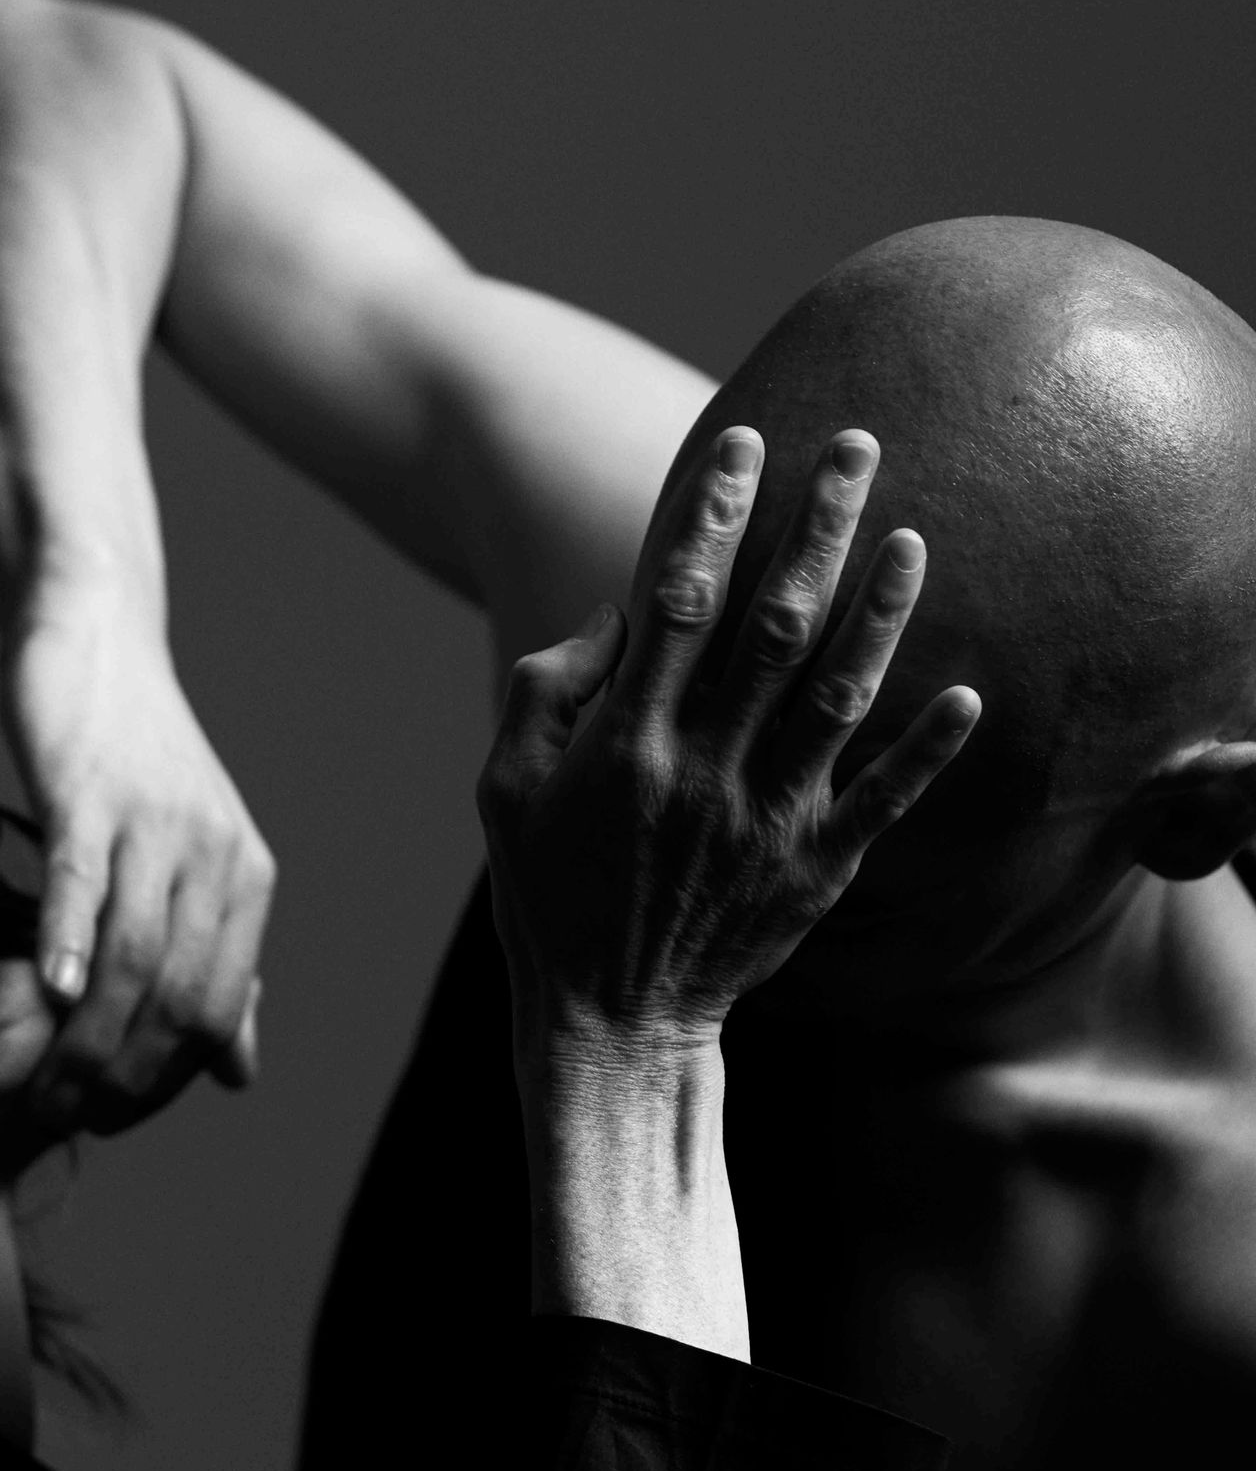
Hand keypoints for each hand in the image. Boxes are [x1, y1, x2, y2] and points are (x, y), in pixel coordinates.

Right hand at [4, 593, 276, 1133]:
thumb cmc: (131, 762)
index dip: (168, 1081)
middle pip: (180, 997)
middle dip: (127, 1076)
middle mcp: (214, 855)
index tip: (114, 1120)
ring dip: (91, 1039)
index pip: (218, 1011)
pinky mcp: (87, 791)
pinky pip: (83, 879)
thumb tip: (239, 1072)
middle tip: (68, 1118)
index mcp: (247, 880)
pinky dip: (69, 942)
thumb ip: (213, 964)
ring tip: (48, 1090)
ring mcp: (153, 823)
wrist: (97, 637)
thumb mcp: (188, 864)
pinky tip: (52, 994)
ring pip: (136, 957)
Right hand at [478, 424, 980, 1064]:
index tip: (747, 445)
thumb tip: (616, 609)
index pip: (681, 603)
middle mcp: (703, 771)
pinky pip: (882, 804)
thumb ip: (545, 691)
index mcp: (626, 743)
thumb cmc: (548, 901)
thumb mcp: (504, 794)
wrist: (609, 1026)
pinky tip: (967, 695)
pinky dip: (925, 752)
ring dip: (881, 614)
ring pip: (838, 698)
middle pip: (775, 626)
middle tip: (859, 446)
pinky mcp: (813, 872)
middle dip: (818, 527)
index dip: (716, 516)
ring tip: (914, 537)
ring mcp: (766, 822)